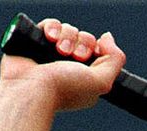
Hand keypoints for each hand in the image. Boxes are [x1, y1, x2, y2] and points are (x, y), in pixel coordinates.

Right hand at [0, 19, 125, 111]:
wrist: (31, 89)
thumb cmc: (64, 89)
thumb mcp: (102, 81)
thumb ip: (115, 60)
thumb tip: (108, 38)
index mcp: (86, 76)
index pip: (98, 51)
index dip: (97, 49)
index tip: (89, 57)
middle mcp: (70, 65)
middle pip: (85, 38)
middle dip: (82, 43)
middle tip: (73, 56)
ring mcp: (52, 54)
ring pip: (69, 30)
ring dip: (67, 37)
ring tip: (59, 49)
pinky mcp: (35, 44)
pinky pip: (51, 25)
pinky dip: (52, 28)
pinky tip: (49, 38)